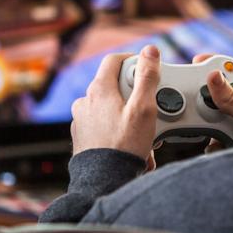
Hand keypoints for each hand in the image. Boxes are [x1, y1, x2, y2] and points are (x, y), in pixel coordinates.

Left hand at [70, 45, 161, 169]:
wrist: (104, 181)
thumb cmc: (124, 146)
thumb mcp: (144, 108)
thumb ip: (147, 77)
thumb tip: (150, 51)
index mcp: (99, 90)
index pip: (114, 60)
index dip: (133, 59)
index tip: (147, 68)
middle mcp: (85, 102)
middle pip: (113, 84)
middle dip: (134, 94)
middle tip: (151, 107)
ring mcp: (81, 120)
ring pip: (109, 106)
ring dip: (127, 113)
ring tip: (144, 132)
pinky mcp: (82, 137)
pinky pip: (102, 124)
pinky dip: (117, 128)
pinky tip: (131, 143)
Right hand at [193, 54, 232, 141]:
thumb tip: (214, 77)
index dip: (223, 64)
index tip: (201, 61)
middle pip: (228, 94)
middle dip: (215, 101)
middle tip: (204, 103)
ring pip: (222, 117)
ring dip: (214, 124)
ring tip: (216, 131)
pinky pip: (220, 136)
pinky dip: (215, 142)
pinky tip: (217, 147)